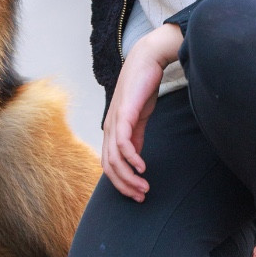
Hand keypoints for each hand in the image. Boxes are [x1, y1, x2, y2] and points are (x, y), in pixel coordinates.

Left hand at [101, 24, 182, 200]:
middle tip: (141, 196)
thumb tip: (135, 157)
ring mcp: (114, 120)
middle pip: (109, 166)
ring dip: (128, 177)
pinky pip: (123, 143)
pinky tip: (142, 167)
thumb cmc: (142, 86)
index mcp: (112, 129)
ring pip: (114, 159)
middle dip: (124, 186)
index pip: (110, 164)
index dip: (121, 182)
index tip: (137, 194)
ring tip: (143, 187)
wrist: (147, 60)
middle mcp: (109, 127)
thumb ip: (135, 136)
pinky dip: (132, 159)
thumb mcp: (139, 117)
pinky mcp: (124, 113)